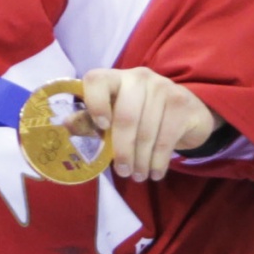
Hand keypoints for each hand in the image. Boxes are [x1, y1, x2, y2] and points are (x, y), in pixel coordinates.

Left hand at [79, 65, 217, 182]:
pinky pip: (166, 138)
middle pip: (126, 116)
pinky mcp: (181, 102)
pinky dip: (158, 161)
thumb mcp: (116, 115)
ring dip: (141, 161)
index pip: (97, 80)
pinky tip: (155, 172)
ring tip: (138, 176)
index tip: (102, 128)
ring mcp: (162, 87)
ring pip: (146, 131)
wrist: (187, 112)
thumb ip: (92, 121)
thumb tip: (66, 124)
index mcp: (116, 78)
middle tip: (123, 172)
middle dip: (123, 150)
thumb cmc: (142, 115)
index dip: (95, 103)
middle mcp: (139, 77)